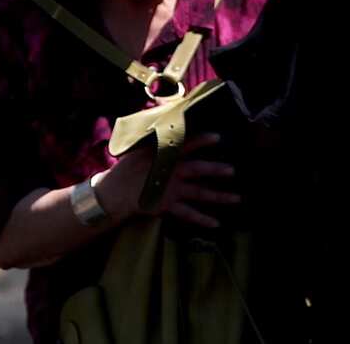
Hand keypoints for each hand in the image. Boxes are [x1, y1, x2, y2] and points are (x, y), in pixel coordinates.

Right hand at [98, 132, 240, 228]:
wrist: (112, 193)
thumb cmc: (126, 169)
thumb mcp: (139, 150)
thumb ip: (157, 141)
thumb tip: (166, 126)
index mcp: (164, 156)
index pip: (186, 145)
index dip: (202, 140)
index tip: (218, 137)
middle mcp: (171, 172)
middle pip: (198, 169)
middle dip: (216, 170)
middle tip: (233, 171)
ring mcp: (171, 190)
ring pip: (199, 193)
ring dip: (218, 196)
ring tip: (237, 199)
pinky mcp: (167, 206)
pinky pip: (188, 213)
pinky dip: (202, 218)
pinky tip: (216, 222)